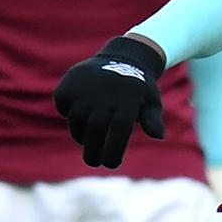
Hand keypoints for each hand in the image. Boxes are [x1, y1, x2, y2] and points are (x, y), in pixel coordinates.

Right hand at [54, 36, 165, 166]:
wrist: (122, 56)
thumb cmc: (139, 87)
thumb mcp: (151, 101)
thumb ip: (152, 119)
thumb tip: (158, 136)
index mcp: (126, 101)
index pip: (118, 131)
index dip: (113, 150)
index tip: (110, 164)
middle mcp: (104, 95)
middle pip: (95, 130)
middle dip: (93, 151)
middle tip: (94, 162)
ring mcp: (84, 88)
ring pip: (77, 121)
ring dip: (80, 135)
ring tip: (88, 140)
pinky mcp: (68, 83)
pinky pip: (64, 106)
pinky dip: (68, 112)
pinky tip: (79, 113)